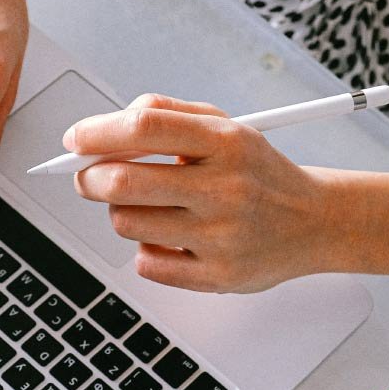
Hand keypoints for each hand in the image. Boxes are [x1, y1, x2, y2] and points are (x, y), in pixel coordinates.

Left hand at [69, 94, 326, 292]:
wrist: (314, 221)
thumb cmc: (256, 171)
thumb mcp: (224, 125)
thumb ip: (167, 114)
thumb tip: (109, 123)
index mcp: (225, 142)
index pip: (143, 128)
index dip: (96, 132)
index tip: (74, 139)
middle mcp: (225, 188)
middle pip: (122, 181)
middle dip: (88, 178)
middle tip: (86, 177)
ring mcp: (221, 236)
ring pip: (126, 222)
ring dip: (120, 212)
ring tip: (144, 206)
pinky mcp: (217, 276)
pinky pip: (146, 263)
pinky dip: (146, 249)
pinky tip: (170, 237)